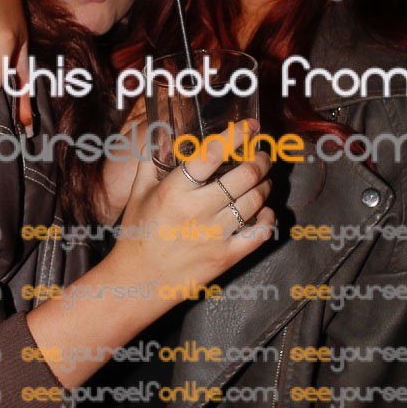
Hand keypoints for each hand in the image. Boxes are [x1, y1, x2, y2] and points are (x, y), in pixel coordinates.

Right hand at [111, 119, 273, 309]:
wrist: (139, 280)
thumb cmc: (138, 234)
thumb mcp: (138, 193)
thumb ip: (151, 160)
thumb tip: (161, 132)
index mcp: (174, 191)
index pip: (212, 153)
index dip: (236, 135)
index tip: (249, 127)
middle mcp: (197, 210)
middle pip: (244, 174)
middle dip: (260, 160)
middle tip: (261, 155)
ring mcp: (215, 234)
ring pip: (256, 199)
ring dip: (265, 184)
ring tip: (263, 179)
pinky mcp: (226, 256)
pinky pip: (261, 233)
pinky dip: (268, 217)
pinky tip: (264, 210)